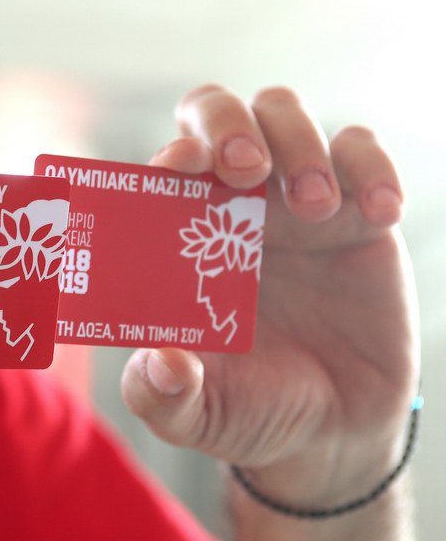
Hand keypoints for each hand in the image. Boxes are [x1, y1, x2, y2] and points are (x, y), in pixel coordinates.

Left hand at [121, 85, 419, 505]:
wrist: (330, 429)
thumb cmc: (247, 406)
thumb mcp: (196, 414)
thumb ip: (163, 395)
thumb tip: (161, 364)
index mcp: (177, 236)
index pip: (162, 166)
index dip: (166, 156)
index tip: (178, 170)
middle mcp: (228, 203)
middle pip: (215, 112)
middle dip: (227, 123)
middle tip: (246, 168)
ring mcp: (291, 199)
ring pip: (283, 112)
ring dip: (298, 143)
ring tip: (315, 209)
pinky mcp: (354, 210)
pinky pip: (361, 149)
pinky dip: (371, 165)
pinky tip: (379, 212)